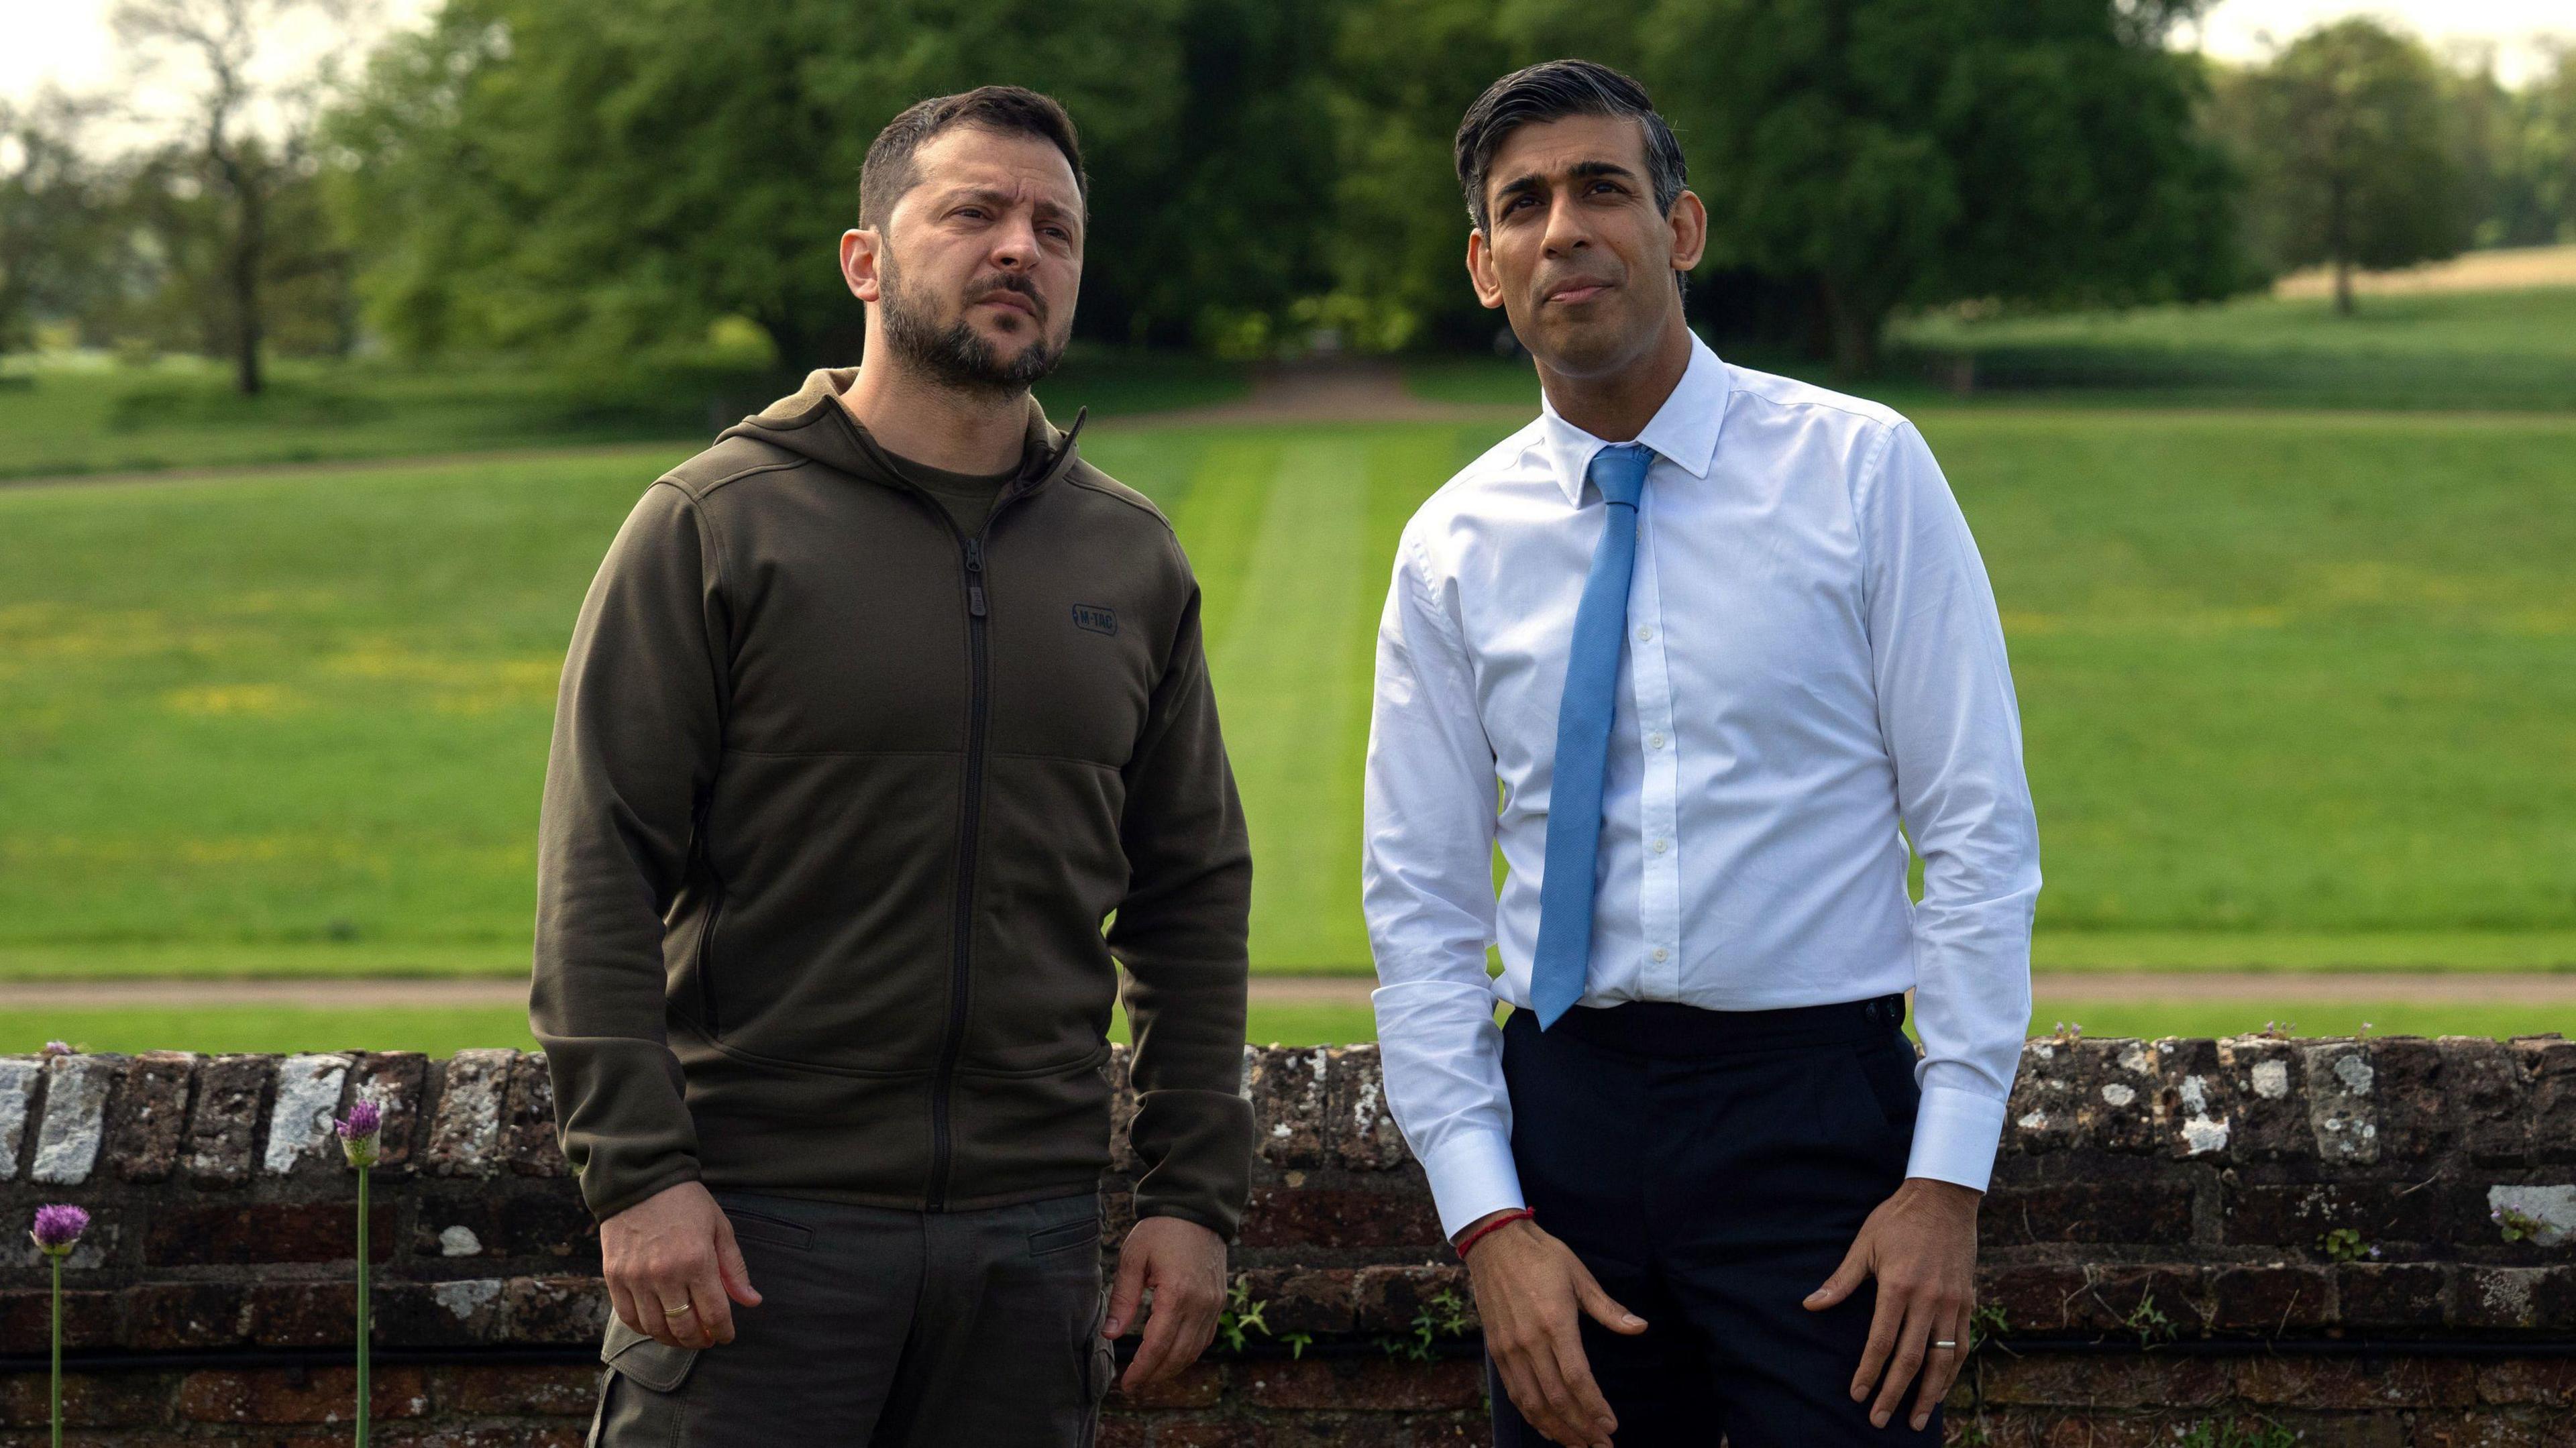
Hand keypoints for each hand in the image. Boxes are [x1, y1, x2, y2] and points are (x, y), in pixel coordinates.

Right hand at [599, 1180, 761, 1349]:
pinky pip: (628, 1317)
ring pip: (655, 1328)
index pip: (714, 1313)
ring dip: (673, 1339)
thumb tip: (752, 1302)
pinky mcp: (614, 1277)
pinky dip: (645, 1328)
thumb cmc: (686, 1203)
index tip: (726, 1335)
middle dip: (699, 1340)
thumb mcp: (719, 1228)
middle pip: (684, 1327)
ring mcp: (636, 1278)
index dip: (723, 1331)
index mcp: (697, 1261)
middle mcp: (664, 1274)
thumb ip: (734, 1269)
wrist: (640, 1180)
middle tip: (706, 1339)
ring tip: (684, 1336)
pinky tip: (657, 1325)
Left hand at [1104, 1213, 1226, 1392]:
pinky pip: (1205, 1337)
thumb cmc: (1161, 1231)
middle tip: (1134, 1385)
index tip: (1126, 1385)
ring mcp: (1214, 1304)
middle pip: (1178, 1355)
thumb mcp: (1133, 1259)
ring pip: (1194, 1351)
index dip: (1141, 1370)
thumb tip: (1110, 1335)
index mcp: (1177, 1294)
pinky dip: (1188, 1353)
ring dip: (1172, 1368)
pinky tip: (1171, 1356)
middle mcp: (1201, 1304)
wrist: (1197, 1210)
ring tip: (1150, 1375)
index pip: (1158, 1346)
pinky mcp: (1219, 1301)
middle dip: (1155, 1375)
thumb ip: (1123, 1300)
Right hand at [1457, 1210, 1646, 1447]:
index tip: (1610, 1426)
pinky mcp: (1497, 1350)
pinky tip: (1548, 1427)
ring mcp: (1510, 1348)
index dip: (1594, 1407)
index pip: (1578, 1379)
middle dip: (1581, 1429)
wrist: (1493, 1242)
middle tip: (1601, 1446)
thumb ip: (1608, 1309)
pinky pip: (1514, 1392)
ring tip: (1578, 1445)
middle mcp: (1530, 1341)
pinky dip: (1532, 1415)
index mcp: (1555, 1322)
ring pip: (1533, 1402)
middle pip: (1557, 1399)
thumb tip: (1639, 1328)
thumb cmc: (1541, 1256)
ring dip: (1557, 1429)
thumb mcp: (1579, 1276)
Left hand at [1804, 1176, 1980, 1431]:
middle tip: (1879, 1420)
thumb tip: (1810, 1305)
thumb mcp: (1864, 1245)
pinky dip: (1951, 1372)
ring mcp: (1951, 1303)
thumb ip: (1841, 1281)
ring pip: (1941, 1360)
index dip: (1868, 1372)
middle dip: (1894, 1394)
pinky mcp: (1967, 1302)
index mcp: (1898, 1286)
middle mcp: (1928, 1300)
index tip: (1857, 1394)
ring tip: (1915, 1419)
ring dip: (1928, 1394)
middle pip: (1911, 1359)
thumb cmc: (1897, 1219)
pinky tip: (1939, 1390)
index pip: (1881, 1342)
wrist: (1945, 1198)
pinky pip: (1961, 1345)